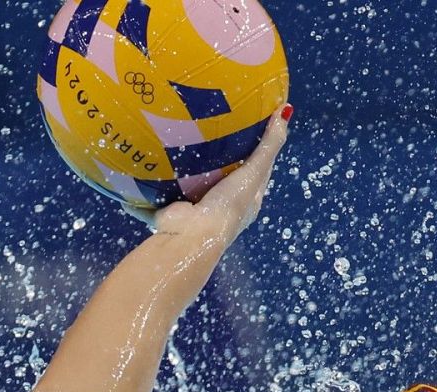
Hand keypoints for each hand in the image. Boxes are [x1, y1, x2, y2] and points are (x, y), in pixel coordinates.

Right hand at [124, 103, 293, 240]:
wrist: (189, 235)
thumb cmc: (228, 205)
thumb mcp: (253, 173)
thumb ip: (268, 146)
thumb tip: (285, 111)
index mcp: (248, 200)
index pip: (257, 168)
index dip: (257, 145)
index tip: (252, 119)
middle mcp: (224, 205)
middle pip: (225, 172)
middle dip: (219, 151)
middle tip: (211, 119)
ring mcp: (198, 207)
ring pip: (194, 177)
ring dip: (187, 160)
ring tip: (178, 128)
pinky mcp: (173, 207)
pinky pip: (165, 185)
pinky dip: (159, 173)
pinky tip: (150, 149)